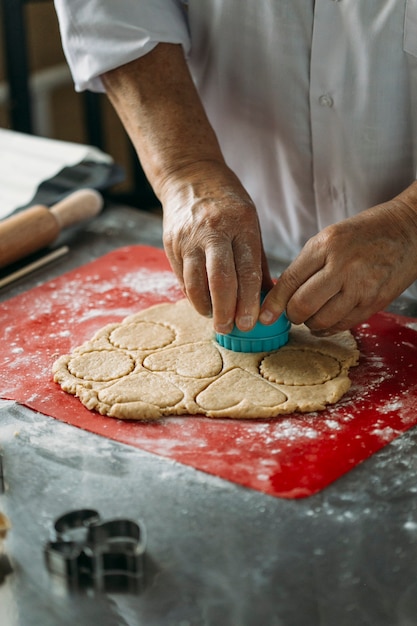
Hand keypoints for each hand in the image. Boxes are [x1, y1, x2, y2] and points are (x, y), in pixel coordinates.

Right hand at [161, 160, 272, 333]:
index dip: (249, 300)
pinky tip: (202, 303)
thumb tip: (267, 298)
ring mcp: (188, 237)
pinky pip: (182, 277)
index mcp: (241, 225)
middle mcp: (213, 230)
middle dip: (226, 310)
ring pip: (195, 282)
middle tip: (230, 328)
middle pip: (220, 280)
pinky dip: (192, 295)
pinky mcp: (171, 243)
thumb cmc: (227, 203)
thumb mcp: (250, 223)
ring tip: (215, 319)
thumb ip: (256, 261)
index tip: (250, 321)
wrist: (189, 175)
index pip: (246, 270)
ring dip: (206, 307)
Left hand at [259, 190, 416, 332]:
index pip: (289, 281)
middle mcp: (343, 266)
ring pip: (321, 321)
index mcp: (326, 244)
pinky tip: (326, 320)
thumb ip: (306, 264)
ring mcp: (361, 287)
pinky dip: (329, 328)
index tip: (264, 316)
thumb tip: (281, 296)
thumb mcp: (330, 237)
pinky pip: (343, 326)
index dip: (273, 303)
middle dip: (291, 314)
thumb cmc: (365, 233)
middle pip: (302, 305)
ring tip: (313, 313)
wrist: (409, 230)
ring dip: (310, 322)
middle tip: (293, 312)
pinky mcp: (375, 303)